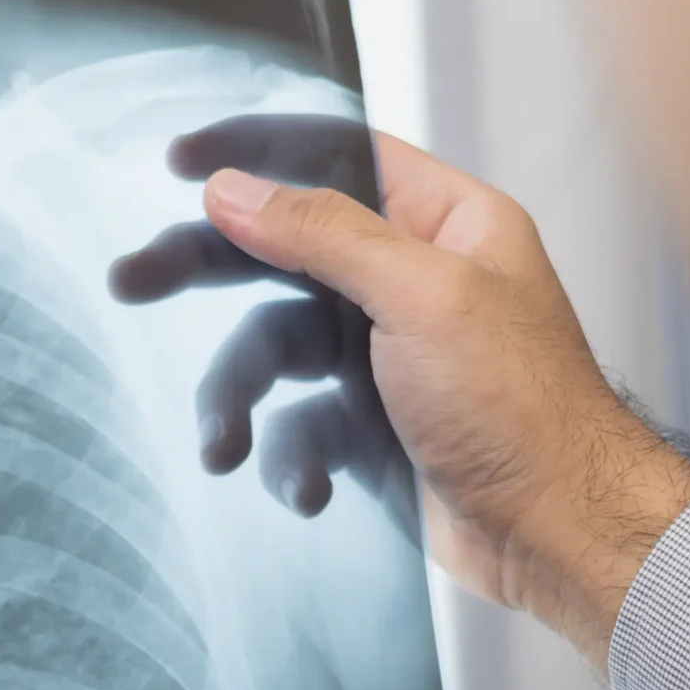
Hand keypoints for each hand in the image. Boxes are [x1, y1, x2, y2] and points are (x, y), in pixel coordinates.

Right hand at [110, 117, 689, 667]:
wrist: (559, 536)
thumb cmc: (525, 410)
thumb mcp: (422, 298)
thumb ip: (322, 233)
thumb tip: (235, 190)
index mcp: (444, 223)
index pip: (333, 157)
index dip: (254, 153)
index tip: (177, 161)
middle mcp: (412, 281)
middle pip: (282, 254)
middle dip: (207, 272)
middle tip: (130, 280)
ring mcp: (388, 358)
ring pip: (277, 351)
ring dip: (241, 397)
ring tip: (221, 443)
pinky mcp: (373, 430)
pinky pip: (298, 427)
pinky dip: (289, 458)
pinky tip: (308, 491)